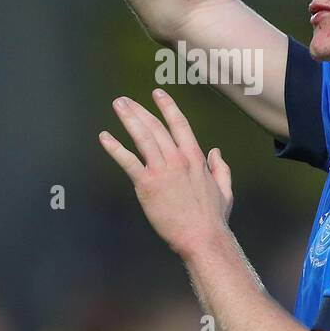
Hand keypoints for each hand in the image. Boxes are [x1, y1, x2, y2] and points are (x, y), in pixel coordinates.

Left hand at [99, 89, 233, 257]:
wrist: (202, 237)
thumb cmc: (213, 218)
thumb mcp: (225, 190)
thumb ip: (221, 168)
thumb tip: (216, 152)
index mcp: (196, 158)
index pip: (179, 124)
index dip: (168, 107)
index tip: (157, 93)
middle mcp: (178, 159)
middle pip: (155, 127)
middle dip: (139, 110)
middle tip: (125, 100)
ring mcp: (162, 170)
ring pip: (142, 137)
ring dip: (128, 118)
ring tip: (118, 105)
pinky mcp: (147, 184)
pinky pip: (128, 161)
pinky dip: (115, 148)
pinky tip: (105, 137)